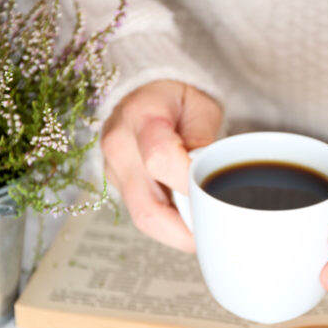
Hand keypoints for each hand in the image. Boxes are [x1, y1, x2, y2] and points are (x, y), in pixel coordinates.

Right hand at [101, 79, 221, 250]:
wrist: (145, 94)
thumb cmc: (177, 99)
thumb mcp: (201, 108)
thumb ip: (205, 142)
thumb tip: (210, 182)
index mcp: (140, 116)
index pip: (160, 158)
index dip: (189, 183)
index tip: (214, 195)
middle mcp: (118, 146)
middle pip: (147, 206)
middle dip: (183, 231)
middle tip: (213, 233)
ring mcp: (113, 169)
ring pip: (143, 217)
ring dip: (177, 232)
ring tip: (204, 227)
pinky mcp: (116, 185)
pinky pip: (142, 213)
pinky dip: (168, 223)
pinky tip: (188, 219)